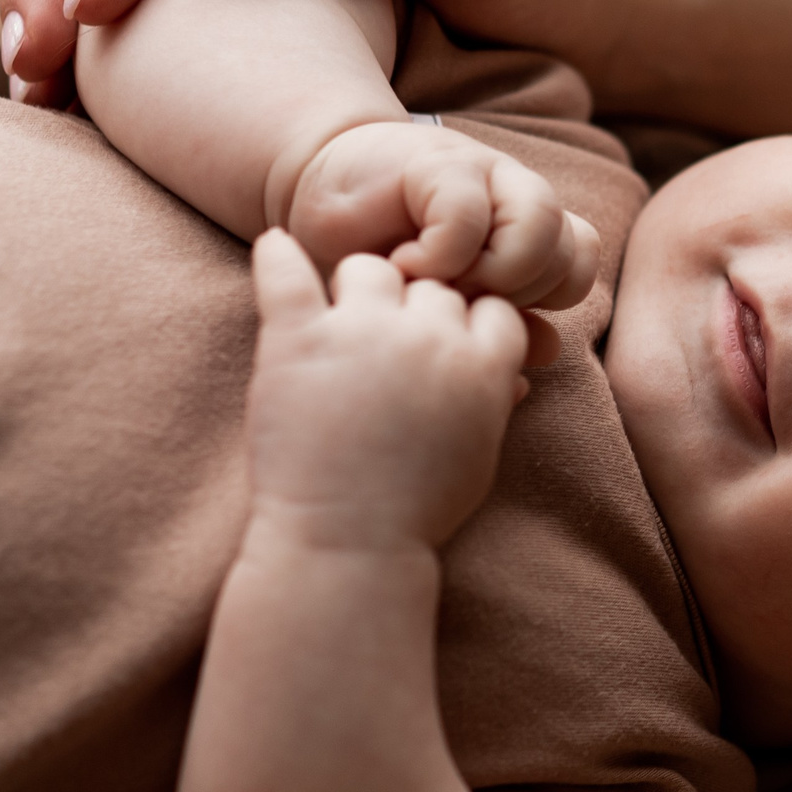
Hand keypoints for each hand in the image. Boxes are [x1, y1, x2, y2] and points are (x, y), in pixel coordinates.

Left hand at [245, 235, 528, 552]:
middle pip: (431, 285)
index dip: (469, 321)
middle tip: (387, 345)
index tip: (446, 343)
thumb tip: (516, 376)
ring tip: (340, 326)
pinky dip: (276, 256)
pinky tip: (274, 247)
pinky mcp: (297, 338)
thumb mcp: (479, 457)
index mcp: (483, 365)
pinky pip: (285, 271)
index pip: (492, 305)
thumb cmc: (418, 509)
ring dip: (359, 289)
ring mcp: (362, 332)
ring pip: (370, 268)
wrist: (348, 544)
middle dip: (414, 309)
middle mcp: (429, 336)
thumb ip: (496, 402)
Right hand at [291, 121, 598, 314]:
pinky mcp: (440, 162)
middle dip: (513, 298)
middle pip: (564, 256)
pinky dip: (440, 255)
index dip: (540, 304)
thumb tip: (549, 350)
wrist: (322, 184)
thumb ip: (495, 324)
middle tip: (455, 304)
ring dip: (489, 274)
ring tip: (438, 287)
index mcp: (524, 229)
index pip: (575, 271)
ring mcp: (483, 173)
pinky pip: (469, 215)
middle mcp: (513, 197)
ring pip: (539, 226)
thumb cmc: (377, 252)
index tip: (482, 319)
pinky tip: (403, 266)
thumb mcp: (440, 301)